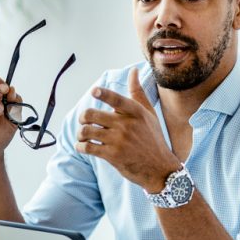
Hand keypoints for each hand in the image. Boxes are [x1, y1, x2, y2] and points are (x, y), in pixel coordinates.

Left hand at [75, 68, 179, 190]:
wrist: (159, 168)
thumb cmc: (152, 138)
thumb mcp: (149, 114)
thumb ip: (138, 92)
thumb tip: (133, 70)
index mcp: (135, 112)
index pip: (116, 99)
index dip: (102, 94)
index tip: (94, 92)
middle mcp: (126, 124)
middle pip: (92, 114)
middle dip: (83, 118)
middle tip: (84, 121)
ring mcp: (119, 140)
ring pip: (87, 131)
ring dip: (80, 133)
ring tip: (83, 136)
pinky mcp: (112, 156)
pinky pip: (88, 147)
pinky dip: (81, 146)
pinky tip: (83, 146)